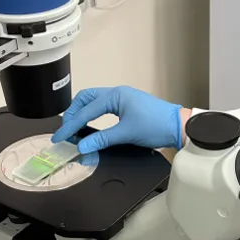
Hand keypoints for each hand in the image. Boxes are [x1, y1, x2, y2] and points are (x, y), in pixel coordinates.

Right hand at [51, 86, 182, 153]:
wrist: (178, 126)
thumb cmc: (157, 125)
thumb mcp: (127, 134)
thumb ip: (102, 139)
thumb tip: (83, 146)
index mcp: (115, 95)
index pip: (86, 110)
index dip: (71, 125)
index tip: (60, 137)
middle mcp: (118, 93)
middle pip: (86, 99)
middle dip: (73, 113)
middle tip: (65, 129)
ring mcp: (123, 98)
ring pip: (95, 102)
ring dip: (82, 113)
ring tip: (74, 127)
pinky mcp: (128, 107)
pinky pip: (104, 107)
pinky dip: (93, 115)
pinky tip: (91, 124)